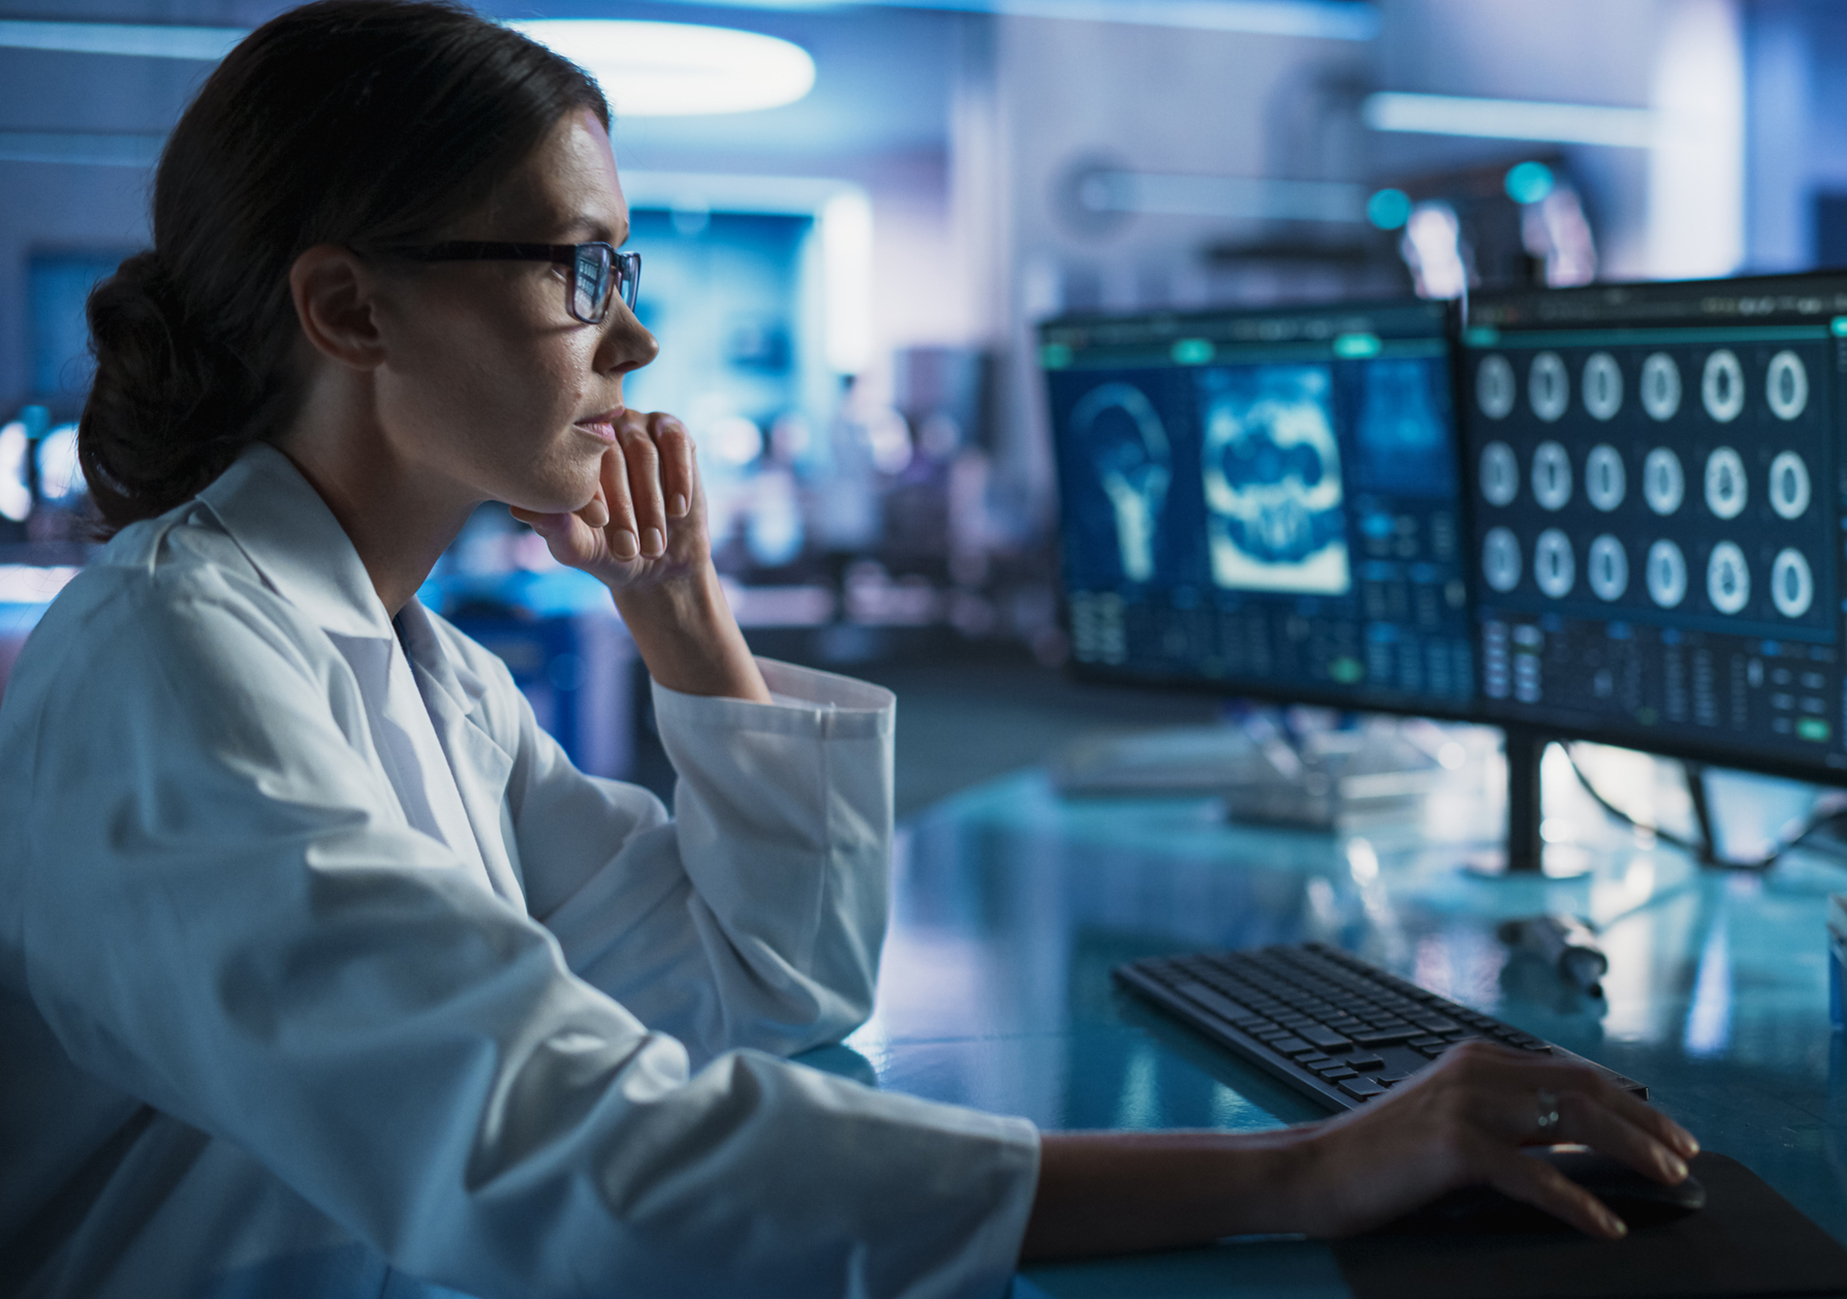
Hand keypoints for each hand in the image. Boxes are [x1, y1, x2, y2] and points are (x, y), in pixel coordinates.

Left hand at [510, 410, 702, 593]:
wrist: (660, 561)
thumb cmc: (609, 553)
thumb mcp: (580, 547)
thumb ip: (555, 529)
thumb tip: (519, 508)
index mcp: (566, 452)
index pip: (576, 463)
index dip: (590, 496)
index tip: (600, 530)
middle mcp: (598, 431)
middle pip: (611, 457)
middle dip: (624, 508)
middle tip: (629, 550)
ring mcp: (634, 425)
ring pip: (645, 452)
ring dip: (651, 502)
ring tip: (653, 545)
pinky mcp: (671, 430)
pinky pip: (677, 442)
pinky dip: (679, 478)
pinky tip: (677, 511)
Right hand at [1291, 1041, 1699, 1238]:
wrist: (1312, 1170)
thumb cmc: (1377, 1158)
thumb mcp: (1447, 1122)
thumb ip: (1501, 1118)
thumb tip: (1571, 1146)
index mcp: (1477, 1059)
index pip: (1574, 1071)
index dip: (1631, 1102)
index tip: (1669, 1133)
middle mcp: (1476, 1070)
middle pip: (1586, 1089)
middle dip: (1647, 1123)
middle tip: (1685, 1158)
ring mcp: (1466, 1104)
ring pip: (1574, 1120)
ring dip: (1633, 1151)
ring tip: (1666, 1180)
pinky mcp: (1455, 1146)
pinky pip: (1536, 1176)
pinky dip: (1579, 1202)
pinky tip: (1603, 1224)